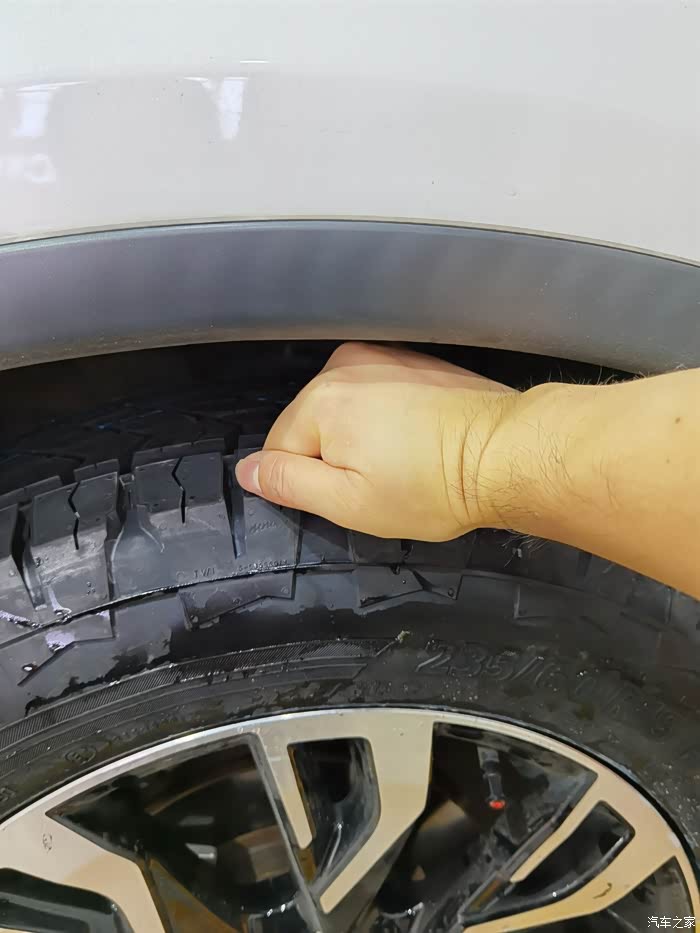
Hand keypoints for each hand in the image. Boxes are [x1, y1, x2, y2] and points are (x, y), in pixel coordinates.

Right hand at [235, 342, 517, 539]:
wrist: (506, 452)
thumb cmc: (430, 486)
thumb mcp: (349, 502)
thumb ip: (290, 482)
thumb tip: (246, 470)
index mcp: (321, 400)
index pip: (280, 450)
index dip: (311, 483)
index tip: (355, 495)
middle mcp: (344, 364)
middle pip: (310, 425)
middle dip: (336, 456)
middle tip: (384, 481)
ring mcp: (381, 355)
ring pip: (342, 408)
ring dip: (361, 436)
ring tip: (405, 460)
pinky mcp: (411, 358)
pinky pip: (373, 393)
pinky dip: (385, 417)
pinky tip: (418, 438)